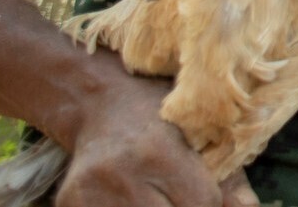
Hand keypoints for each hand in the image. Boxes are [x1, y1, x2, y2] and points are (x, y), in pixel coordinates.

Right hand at [56, 73, 230, 206]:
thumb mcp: (202, 133)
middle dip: (181, 206)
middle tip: (173, 191)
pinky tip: (131, 196)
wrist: (98, 100)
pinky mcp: (68, 203)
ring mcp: (89, 193)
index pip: (202, 204)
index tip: (201, 188)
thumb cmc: (161, 116)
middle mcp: (120, 175)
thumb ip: (229, 179)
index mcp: (159, 152)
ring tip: (152, 192)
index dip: (208, 201)